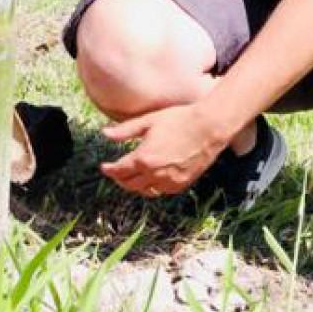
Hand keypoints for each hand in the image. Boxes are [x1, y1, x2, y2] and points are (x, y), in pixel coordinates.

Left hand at [100, 104, 230, 196]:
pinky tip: (151, 179)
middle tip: (115, 173)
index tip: (104, 167)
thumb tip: (105, 133)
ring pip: (145, 191)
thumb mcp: (148, 121)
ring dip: (135, 185)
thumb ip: (124, 130)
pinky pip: (161, 191)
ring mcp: (170, 181)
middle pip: (130, 184)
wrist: (209, 128)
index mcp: (143, 158)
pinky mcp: (182, 184)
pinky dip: (152, 187)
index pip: (119, 171)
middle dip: (120, 179)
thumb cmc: (178, 120)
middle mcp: (155, 173)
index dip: (109, 170)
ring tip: (131, 177)